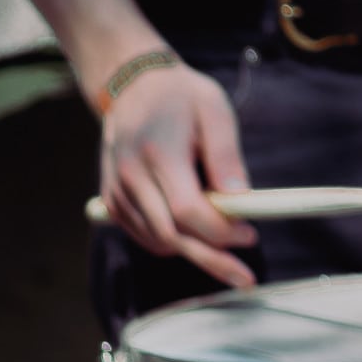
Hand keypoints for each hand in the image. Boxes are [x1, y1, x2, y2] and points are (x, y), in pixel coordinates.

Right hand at [97, 62, 258, 288]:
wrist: (133, 85)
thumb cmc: (182, 96)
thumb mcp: (214, 110)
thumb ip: (226, 156)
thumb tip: (242, 200)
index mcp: (159, 153)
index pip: (187, 210)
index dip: (219, 231)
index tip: (249, 236)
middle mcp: (130, 177)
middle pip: (171, 235)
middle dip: (211, 258)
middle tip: (244, 276)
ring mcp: (116, 191)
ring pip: (157, 241)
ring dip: (193, 253)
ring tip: (225, 249)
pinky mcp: (111, 200)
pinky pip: (144, 236)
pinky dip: (172, 242)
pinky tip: (196, 235)